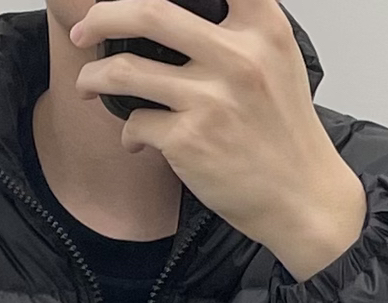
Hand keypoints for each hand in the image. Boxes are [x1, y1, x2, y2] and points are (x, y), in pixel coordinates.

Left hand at [71, 0, 367, 281]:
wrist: (303, 199)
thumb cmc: (286, 133)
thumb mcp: (278, 60)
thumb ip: (241, 28)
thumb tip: (180, 14)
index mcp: (262, 28)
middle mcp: (236, 57)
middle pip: (149, 11)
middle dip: (102, 16)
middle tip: (85, 29)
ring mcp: (210, 100)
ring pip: (126, 71)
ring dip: (95, 77)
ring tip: (89, 84)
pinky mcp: (189, 142)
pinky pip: (136, 124)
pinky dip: (129, 133)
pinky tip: (137, 141)